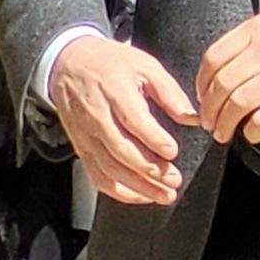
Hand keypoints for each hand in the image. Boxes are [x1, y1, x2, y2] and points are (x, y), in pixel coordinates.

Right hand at [51, 34, 197, 206]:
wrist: (68, 64)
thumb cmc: (110, 63)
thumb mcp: (144, 65)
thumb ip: (169, 92)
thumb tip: (191, 117)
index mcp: (114, 90)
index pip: (132, 119)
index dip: (152, 138)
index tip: (172, 152)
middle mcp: (96, 115)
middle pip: (120, 149)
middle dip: (149, 169)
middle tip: (174, 180)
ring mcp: (86, 134)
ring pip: (109, 167)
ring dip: (138, 186)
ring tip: (164, 194)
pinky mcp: (81, 147)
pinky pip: (97, 175)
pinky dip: (118, 191)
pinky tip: (140, 196)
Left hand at [194, 15, 259, 143]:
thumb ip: (249, 45)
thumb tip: (218, 75)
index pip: (214, 58)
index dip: (202, 83)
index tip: (202, 96)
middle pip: (222, 84)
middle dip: (210, 109)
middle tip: (209, 121)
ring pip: (238, 104)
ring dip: (225, 124)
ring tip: (223, 132)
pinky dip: (251, 131)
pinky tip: (251, 133)